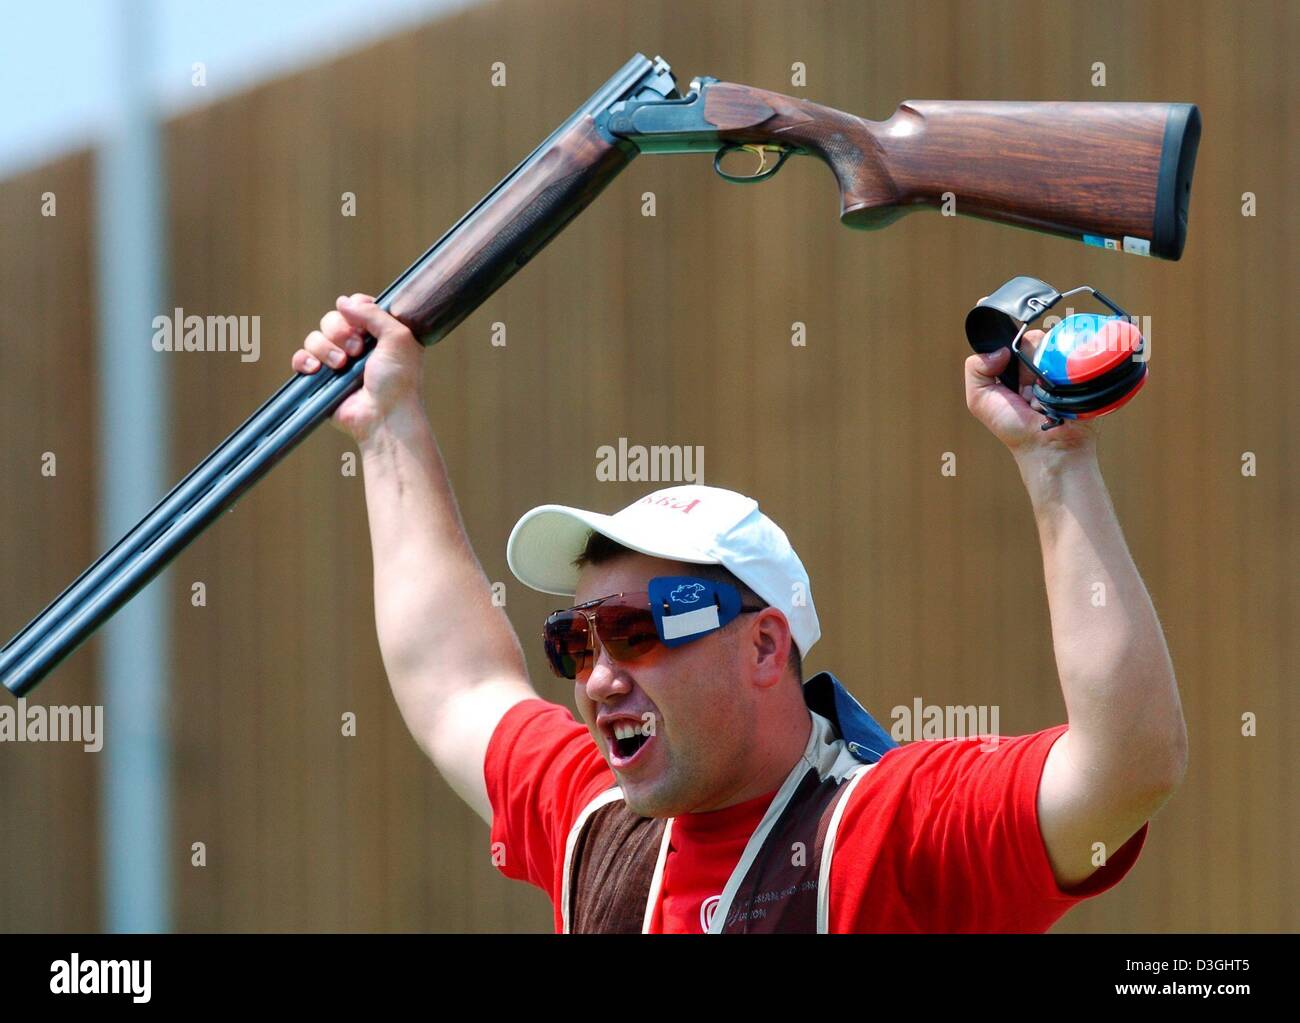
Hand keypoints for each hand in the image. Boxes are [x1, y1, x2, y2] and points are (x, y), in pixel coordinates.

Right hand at [291, 294, 423, 442]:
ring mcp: (338, 363)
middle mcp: (357, 346)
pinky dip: (305, 361)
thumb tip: (343, 301)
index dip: (355, 310)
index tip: (363, 324)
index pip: (356, 307)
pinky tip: (317, 370)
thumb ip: (373, 313)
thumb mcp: (399, 338)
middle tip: (357, 350)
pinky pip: (301, 359)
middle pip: (331, 319)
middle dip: (340, 332)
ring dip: (326, 349)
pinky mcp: (322, 380)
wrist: (385, 416)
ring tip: (342, 365)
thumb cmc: (399, 381)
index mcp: (378, 334)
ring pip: (315, 337)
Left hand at [964, 331, 1097, 460]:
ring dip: (1048, 368)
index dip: (1011, 351)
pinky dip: (1068, 367)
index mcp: (1017, 367)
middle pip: (1035, 339)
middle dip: (1028, 363)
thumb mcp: (979, 400)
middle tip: (1028, 389)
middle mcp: (1040, 364)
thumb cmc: (1015, 428)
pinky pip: (1078, 352)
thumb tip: (1000, 349)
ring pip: (1055, 344)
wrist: (1050, 447)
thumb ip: (975, 370)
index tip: (1012, 372)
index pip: (1013, 341)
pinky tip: (1062, 388)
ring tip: (1046, 392)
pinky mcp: (1084, 369)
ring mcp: (1063, 365)